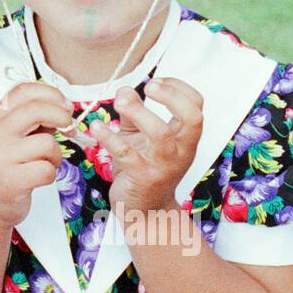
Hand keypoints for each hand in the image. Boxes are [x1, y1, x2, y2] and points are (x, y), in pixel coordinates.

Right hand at [0, 82, 73, 229]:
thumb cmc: (8, 165)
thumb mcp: (13, 135)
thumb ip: (34, 120)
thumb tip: (64, 108)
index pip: (23, 91)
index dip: (51, 93)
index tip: (65, 105)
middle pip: (36, 110)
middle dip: (61, 116)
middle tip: (69, 127)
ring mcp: (2, 156)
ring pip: (47, 143)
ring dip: (55, 155)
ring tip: (45, 162)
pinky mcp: (11, 180)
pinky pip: (47, 170)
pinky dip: (51, 174)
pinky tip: (39, 177)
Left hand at [88, 77, 203, 211]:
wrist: (145, 211)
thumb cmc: (144, 168)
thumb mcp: (141, 136)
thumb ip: (133, 112)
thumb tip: (124, 89)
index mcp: (185, 137)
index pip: (196, 105)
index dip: (179, 87)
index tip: (155, 81)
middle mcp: (181, 150)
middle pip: (192, 118)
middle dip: (171, 96)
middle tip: (149, 86)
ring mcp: (164, 164)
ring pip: (160, 134)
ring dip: (138, 113)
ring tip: (120, 102)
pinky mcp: (142, 177)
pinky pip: (126, 154)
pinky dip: (109, 137)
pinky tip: (96, 127)